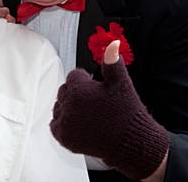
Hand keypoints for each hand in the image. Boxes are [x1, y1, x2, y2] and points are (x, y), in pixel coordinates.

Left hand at [50, 40, 169, 179]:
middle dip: (76, 94)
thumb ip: (112, 62)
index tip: (95, 89)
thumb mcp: (121, 83)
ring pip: (59, 107)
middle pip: (65, 91)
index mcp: (79, 88)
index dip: (86, 82)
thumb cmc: (127, 114)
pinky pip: (55, 125)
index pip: (74, 76)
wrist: (132, 143)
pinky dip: (63, 124)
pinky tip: (79, 124)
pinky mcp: (64, 137)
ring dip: (69, 108)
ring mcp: (65, 121)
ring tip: (88, 115)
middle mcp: (68, 104)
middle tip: (93, 103)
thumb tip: (113, 44)